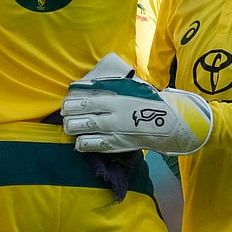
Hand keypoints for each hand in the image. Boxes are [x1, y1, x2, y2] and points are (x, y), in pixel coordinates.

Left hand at [61, 53, 211, 155]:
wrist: (165, 122)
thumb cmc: (145, 100)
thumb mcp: (129, 86)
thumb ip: (107, 85)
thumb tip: (83, 85)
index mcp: (115, 99)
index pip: (85, 102)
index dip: (70, 103)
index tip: (66, 102)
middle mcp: (112, 117)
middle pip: (81, 119)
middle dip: (69, 117)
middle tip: (66, 115)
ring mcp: (113, 133)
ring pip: (84, 133)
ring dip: (73, 130)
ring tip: (71, 126)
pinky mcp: (116, 145)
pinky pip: (93, 146)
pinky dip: (82, 144)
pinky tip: (79, 140)